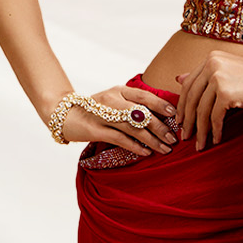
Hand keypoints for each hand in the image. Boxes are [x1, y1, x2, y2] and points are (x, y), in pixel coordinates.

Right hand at [59, 85, 180, 157]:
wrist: (66, 116)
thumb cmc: (96, 110)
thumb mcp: (115, 101)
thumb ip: (134, 105)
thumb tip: (162, 116)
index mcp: (120, 90)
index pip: (144, 95)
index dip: (161, 105)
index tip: (175, 115)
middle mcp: (112, 100)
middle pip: (141, 113)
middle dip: (160, 126)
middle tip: (174, 137)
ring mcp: (103, 115)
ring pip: (132, 128)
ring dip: (151, 139)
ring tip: (165, 148)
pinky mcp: (95, 130)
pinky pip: (119, 139)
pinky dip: (135, 146)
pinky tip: (147, 152)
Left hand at [173, 50, 242, 144]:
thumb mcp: (227, 73)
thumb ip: (204, 76)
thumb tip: (178, 79)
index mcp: (211, 58)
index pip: (189, 84)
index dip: (182, 104)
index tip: (180, 120)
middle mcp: (212, 64)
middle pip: (192, 97)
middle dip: (188, 120)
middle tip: (186, 135)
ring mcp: (218, 77)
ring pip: (202, 109)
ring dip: (201, 130)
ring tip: (200, 144)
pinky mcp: (226, 92)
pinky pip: (215, 116)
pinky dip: (215, 130)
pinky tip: (216, 140)